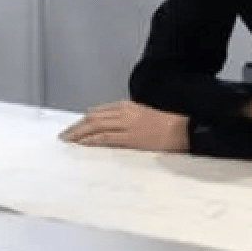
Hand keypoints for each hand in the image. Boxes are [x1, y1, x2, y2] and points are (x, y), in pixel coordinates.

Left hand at [61, 101, 189, 152]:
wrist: (187, 129)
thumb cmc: (168, 126)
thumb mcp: (143, 118)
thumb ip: (126, 121)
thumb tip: (110, 131)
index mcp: (127, 106)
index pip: (97, 112)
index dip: (83, 121)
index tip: (74, 128)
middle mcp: (124, 112)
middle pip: (92, 118)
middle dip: (76, 127)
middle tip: (64, 136)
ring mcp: (127, 124)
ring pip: (95, 126)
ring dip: (79, 133)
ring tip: (69, 141)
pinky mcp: (132, 137)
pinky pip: (106, 138)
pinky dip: (92, 140)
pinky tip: (83, 144)